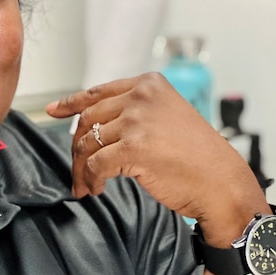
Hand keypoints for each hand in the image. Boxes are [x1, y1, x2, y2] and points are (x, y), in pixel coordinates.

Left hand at [46, 73, 266, 238]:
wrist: (222, 183)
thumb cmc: (197, 156)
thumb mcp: (167, 116)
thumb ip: (134, 111)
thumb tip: (90, 122)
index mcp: (148, 84)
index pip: (98, 92)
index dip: (71, 103)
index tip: (54, 111)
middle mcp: (141, 97)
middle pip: (88, 120)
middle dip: (77, 147)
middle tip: (77, 169)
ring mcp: (136, 121)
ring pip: (88, 144)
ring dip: (81, 168)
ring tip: (85, 185)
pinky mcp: (133, 148)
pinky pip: (95, 165)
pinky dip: (90, 180)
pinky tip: (95, 190)